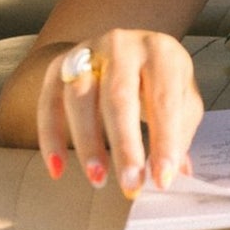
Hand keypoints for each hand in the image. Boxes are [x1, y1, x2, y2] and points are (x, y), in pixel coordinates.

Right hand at [36, 29, 203, 197]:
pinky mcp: (59, 66)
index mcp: (161, 52)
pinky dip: (50, 139)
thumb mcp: (181, 97)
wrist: (123, 49)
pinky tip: (59, 170)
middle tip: (130, 184)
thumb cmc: (157, 80)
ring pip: (80, 98)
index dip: (165, 140)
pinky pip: (48, 103)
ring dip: (88, 143)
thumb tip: (177, 176)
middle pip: (119, 95)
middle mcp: (122, 45)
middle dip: (125, 144)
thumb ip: (180, 133)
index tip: (163, 178)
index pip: (164, 98)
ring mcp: (87, 53)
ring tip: (99, 179)